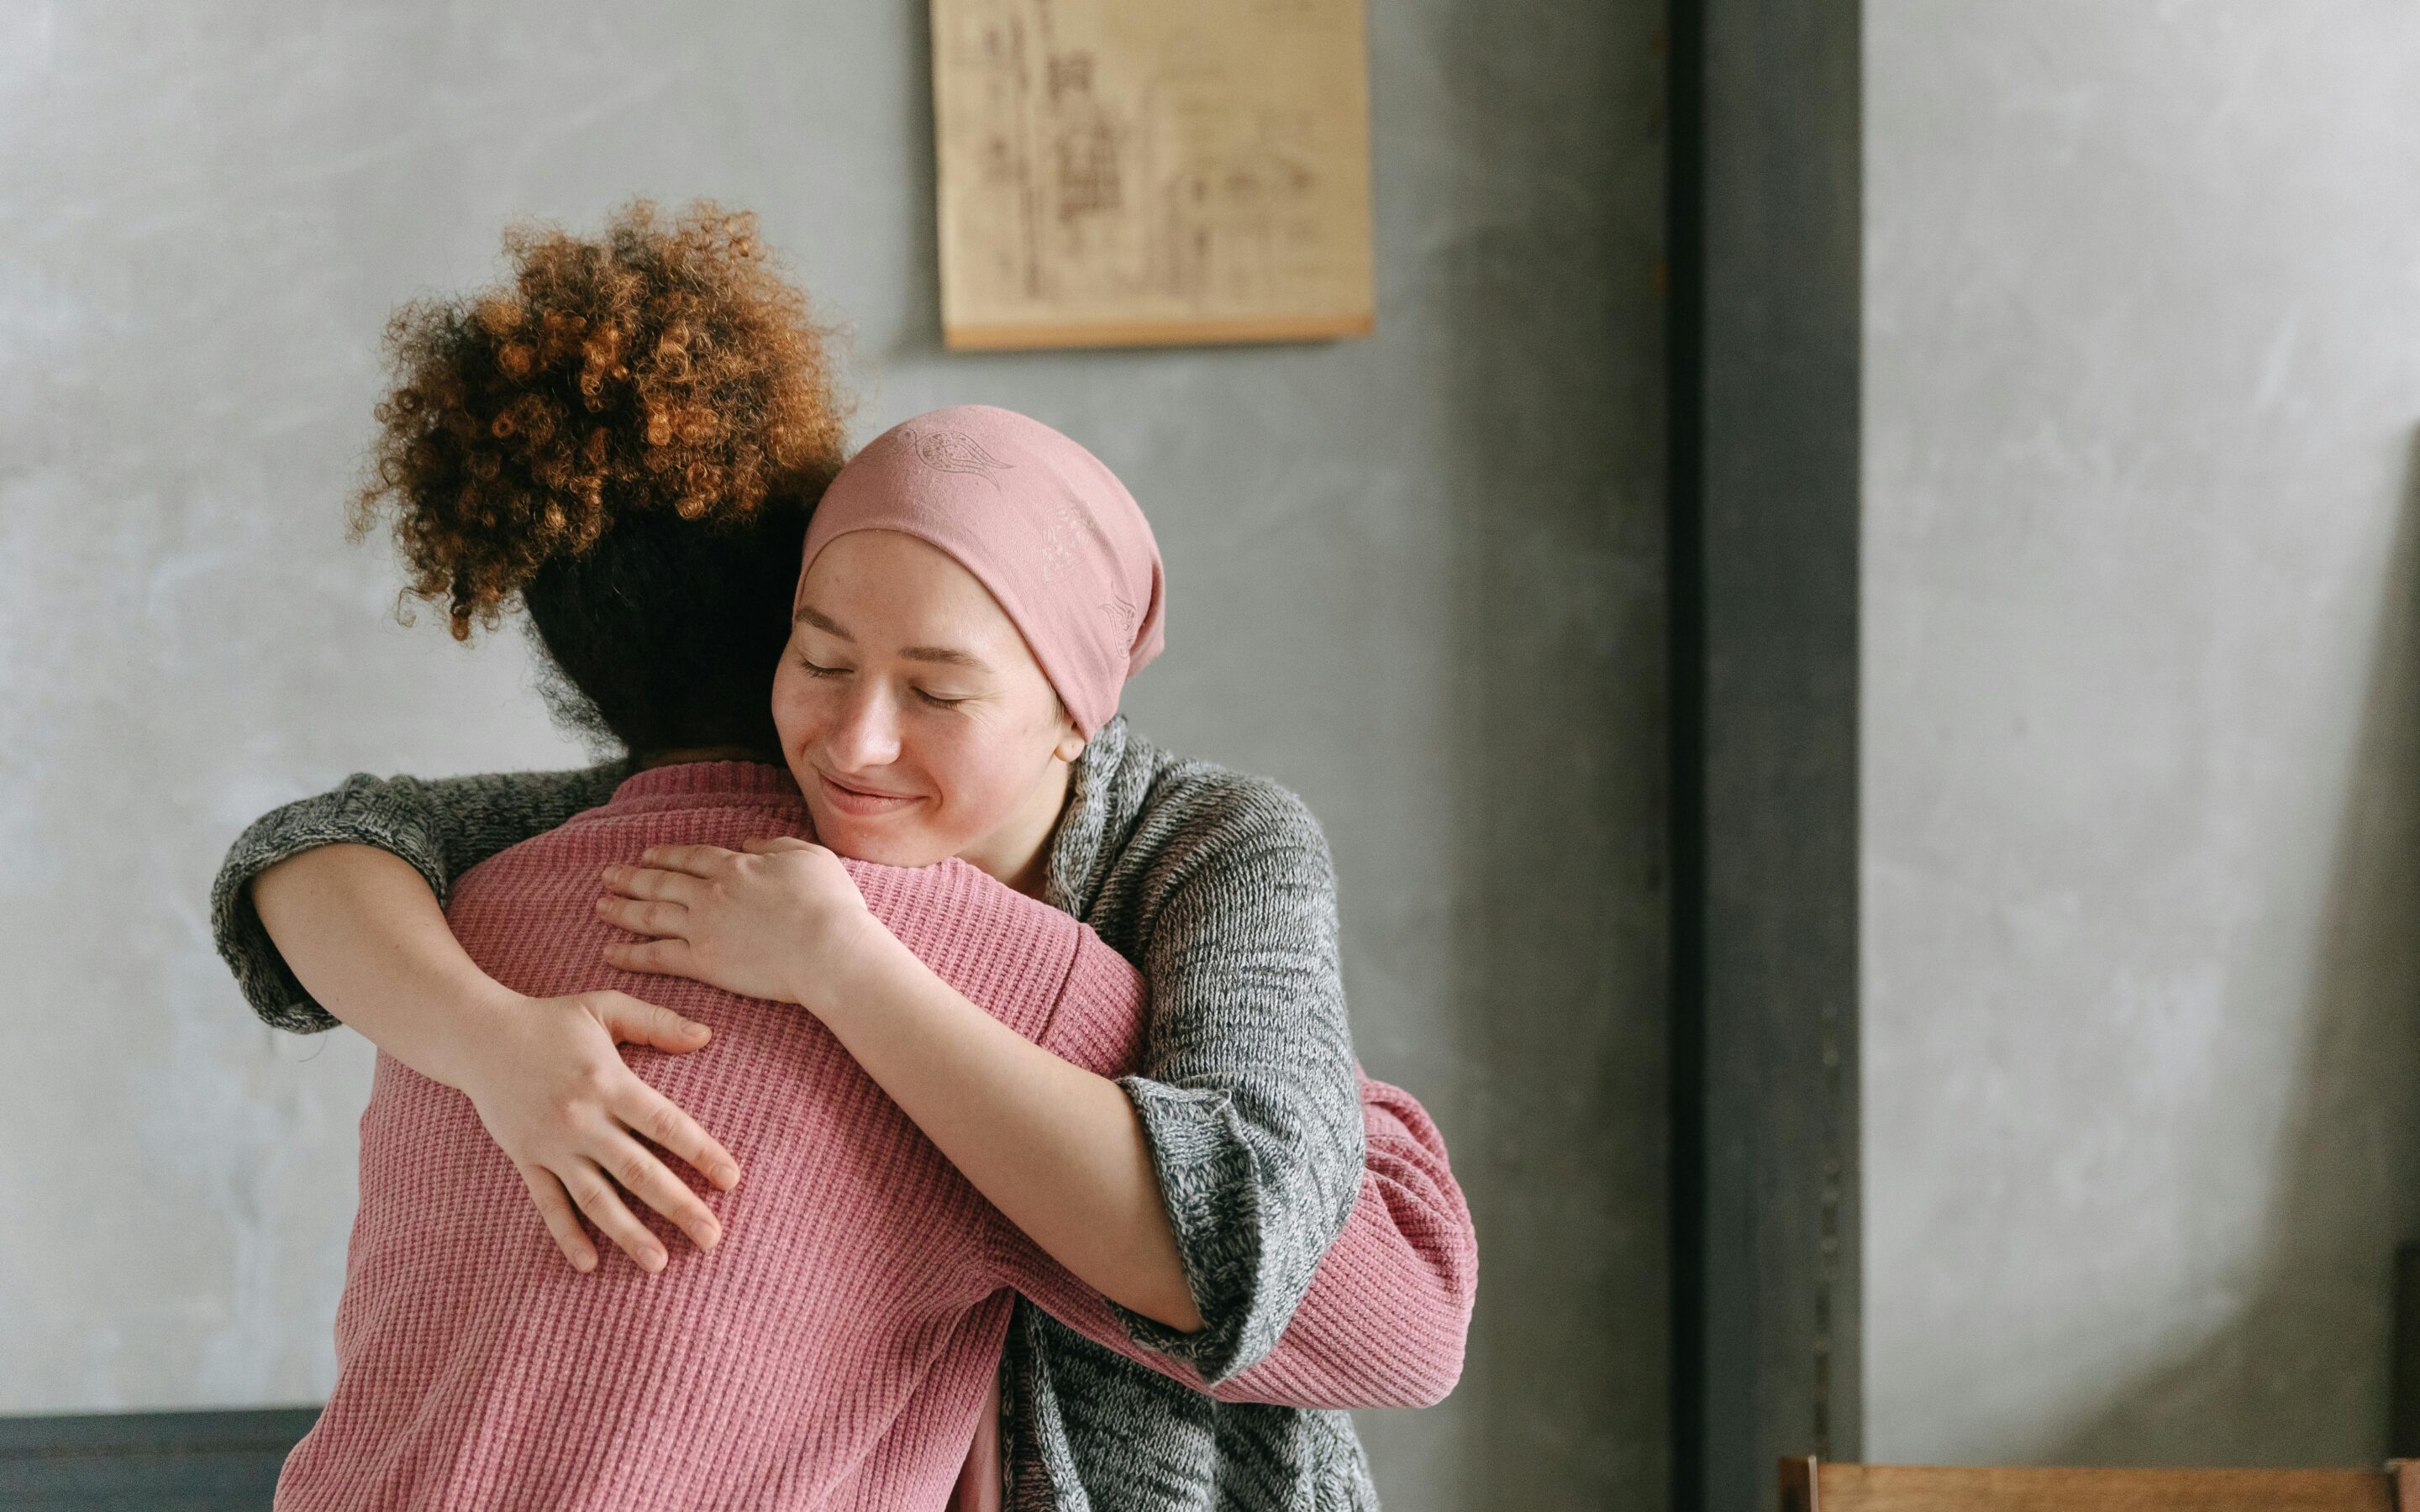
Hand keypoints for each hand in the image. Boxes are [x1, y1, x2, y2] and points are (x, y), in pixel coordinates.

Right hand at [452, 988, 740, 1274]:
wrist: (477, 1036)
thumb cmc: (550, 1020)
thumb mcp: (605, 1006)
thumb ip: (657, 1023)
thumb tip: (707, 1036)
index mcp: (609, 1082)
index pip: (665, 1124)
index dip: (701, 1153)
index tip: (732, 1180)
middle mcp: (582, 1120)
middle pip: (638, 1171)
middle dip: (678, 1205)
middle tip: (712, 1237)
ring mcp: (552, 1145)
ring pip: (596, 1197)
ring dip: (629, 1233)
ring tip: (660, 1263)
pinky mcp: (526, 1160)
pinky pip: (548, 1204)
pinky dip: (567, 1235)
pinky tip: (589, 1264)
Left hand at [596, 838, 887, 1013]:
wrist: (828, 948)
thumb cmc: (829, 903)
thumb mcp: (810, 856)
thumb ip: (776, 845)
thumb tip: (750, 842)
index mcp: (736, 866)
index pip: (691, 857)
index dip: (666, 855)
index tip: (647, 854)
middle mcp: (711, 893)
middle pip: (660, 882)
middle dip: (631, 877)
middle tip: (608, 875)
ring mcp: (702, 928)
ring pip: (649, 915)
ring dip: (621, 910)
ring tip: (600, 906)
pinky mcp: (703, 963)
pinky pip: (656, 956)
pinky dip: (630, 953)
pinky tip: (610, 951)